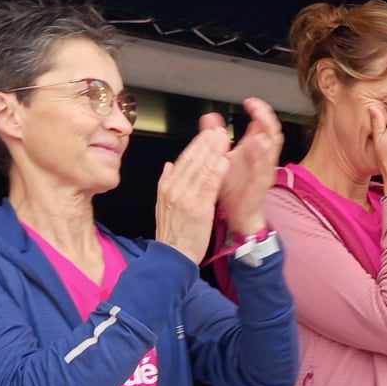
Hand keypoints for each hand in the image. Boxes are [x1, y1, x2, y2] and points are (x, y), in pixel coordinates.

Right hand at [155, 118, 231, 264]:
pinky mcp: (198, 208)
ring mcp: (185, 198)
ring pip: (201, 169)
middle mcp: (174, 188)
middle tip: (219, 130)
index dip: (197, 144)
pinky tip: (224, 161)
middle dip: (207, 143)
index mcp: (166, 185)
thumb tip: (168, 165)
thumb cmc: (172, 232)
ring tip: (225, 139)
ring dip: (214, 152)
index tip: (208, 133)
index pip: (183, 159)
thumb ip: (166, 182)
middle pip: (192, 160)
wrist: (172, 255)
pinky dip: (216, 172)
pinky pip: (208, 186)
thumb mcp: (162, 204)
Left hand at [216, 98, 283, 234]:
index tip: (250, 101)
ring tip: (260, 121)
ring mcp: (264, 170)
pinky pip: (264, 168)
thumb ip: (215, 136)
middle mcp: (262, 157)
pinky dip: (261, 156)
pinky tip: (256, 145)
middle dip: (266, 117)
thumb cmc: (234, 188)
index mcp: (254, 149)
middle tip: (256, 107)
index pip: (263, 124)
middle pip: (272, 131)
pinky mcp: (261, 184)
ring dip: (267, 134)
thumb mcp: (221, 157)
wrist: (238, 215)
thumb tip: (210, 117)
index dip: (260, 110)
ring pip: (273, 148)